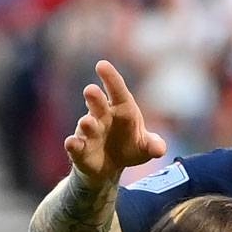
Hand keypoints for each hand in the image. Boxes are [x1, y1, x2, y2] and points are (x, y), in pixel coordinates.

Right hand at [63, 60, 167, 184]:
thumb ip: (154, 145)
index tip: (102, 65)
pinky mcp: (80, 149)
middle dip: (95, 98)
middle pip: (98, 104)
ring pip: (86, 125)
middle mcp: (102, 116)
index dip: (111, 79)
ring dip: (86, 123)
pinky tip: (71, 143)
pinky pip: (75, 145)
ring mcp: (89, 132)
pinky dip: (73, 144)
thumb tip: (160, 149)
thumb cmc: (129, 146)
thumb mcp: (145, 147)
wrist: (111, 166)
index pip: (118, 92)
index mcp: (121, 109)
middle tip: (91, 90)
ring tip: (87, 122)